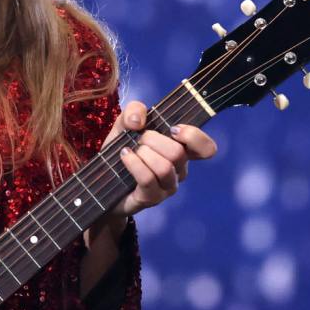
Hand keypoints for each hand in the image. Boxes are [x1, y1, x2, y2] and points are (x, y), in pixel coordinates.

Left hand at [102, 100, 217, 219]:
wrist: (103, 179)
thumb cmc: (123, 149)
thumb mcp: (125, 124)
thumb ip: (134, 111)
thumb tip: (138, 121)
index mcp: (181, 150)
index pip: (206, 148)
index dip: (194, 136)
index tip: (173, 129)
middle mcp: (178, 170)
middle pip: (178, 153)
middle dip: (153, 139)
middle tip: (139, 139)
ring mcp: (166, 187)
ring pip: (165, 167)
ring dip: (144, 153)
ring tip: (130, 150)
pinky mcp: (151, 198)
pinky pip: (148, 179)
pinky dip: (134, 163)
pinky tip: (124, 156)